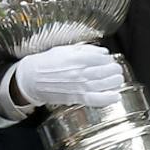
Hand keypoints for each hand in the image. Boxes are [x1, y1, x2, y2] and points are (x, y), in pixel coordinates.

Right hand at [9, 44, 124, 108]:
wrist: (32, 78)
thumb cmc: (47, 63)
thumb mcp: (65, 49)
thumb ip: (85, 50)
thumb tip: (103, 52)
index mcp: (77, 58)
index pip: (102, 58)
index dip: (108, 59)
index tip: (109, 60)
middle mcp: (80, 72)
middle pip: (106, 71)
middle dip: (114, 70)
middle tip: (116, 69)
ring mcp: (79, 86)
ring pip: (105, 84)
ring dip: (115, 81)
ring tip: (118, 79)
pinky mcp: (77, 97)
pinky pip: (96, 100)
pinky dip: (108, 98)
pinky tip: (116, 96)